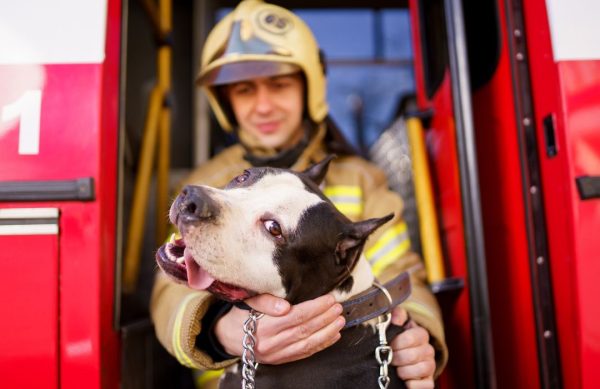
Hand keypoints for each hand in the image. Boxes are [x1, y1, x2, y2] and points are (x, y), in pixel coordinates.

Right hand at [214, 293, 344, 364]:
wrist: (227, 337)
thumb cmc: (240, 315)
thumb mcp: (247, 301)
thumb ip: (265, 301)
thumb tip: (286, 305)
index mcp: (264, 327)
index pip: (296, 316)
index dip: (316, 308)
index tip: (330, 299)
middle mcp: (271, 343)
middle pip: (305, 330)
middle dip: (325, 318)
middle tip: (339, 308)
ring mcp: (276, 354)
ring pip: (307, 344)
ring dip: (327, 333)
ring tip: (340, 321)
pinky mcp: (280, 360)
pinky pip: (304, 353)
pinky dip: (321, 345)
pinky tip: (332, 336)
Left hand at [390, 306, 435, 387]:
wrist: (405, 354)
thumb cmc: (399, 339)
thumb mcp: (397, 324)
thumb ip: (397, 316)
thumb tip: (395, 317)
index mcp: (421, 334)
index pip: (411, 337)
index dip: (397, 342)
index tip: (389, 345)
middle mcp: (428, 350)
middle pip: (413, 355)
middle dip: (396, 358)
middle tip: (389, 358)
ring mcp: (430, 366)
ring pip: (421, 369)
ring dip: (403, 371)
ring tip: (396, 369)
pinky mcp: (428, 381)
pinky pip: (426, 385)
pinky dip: (413, 385)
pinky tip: (404, 381)